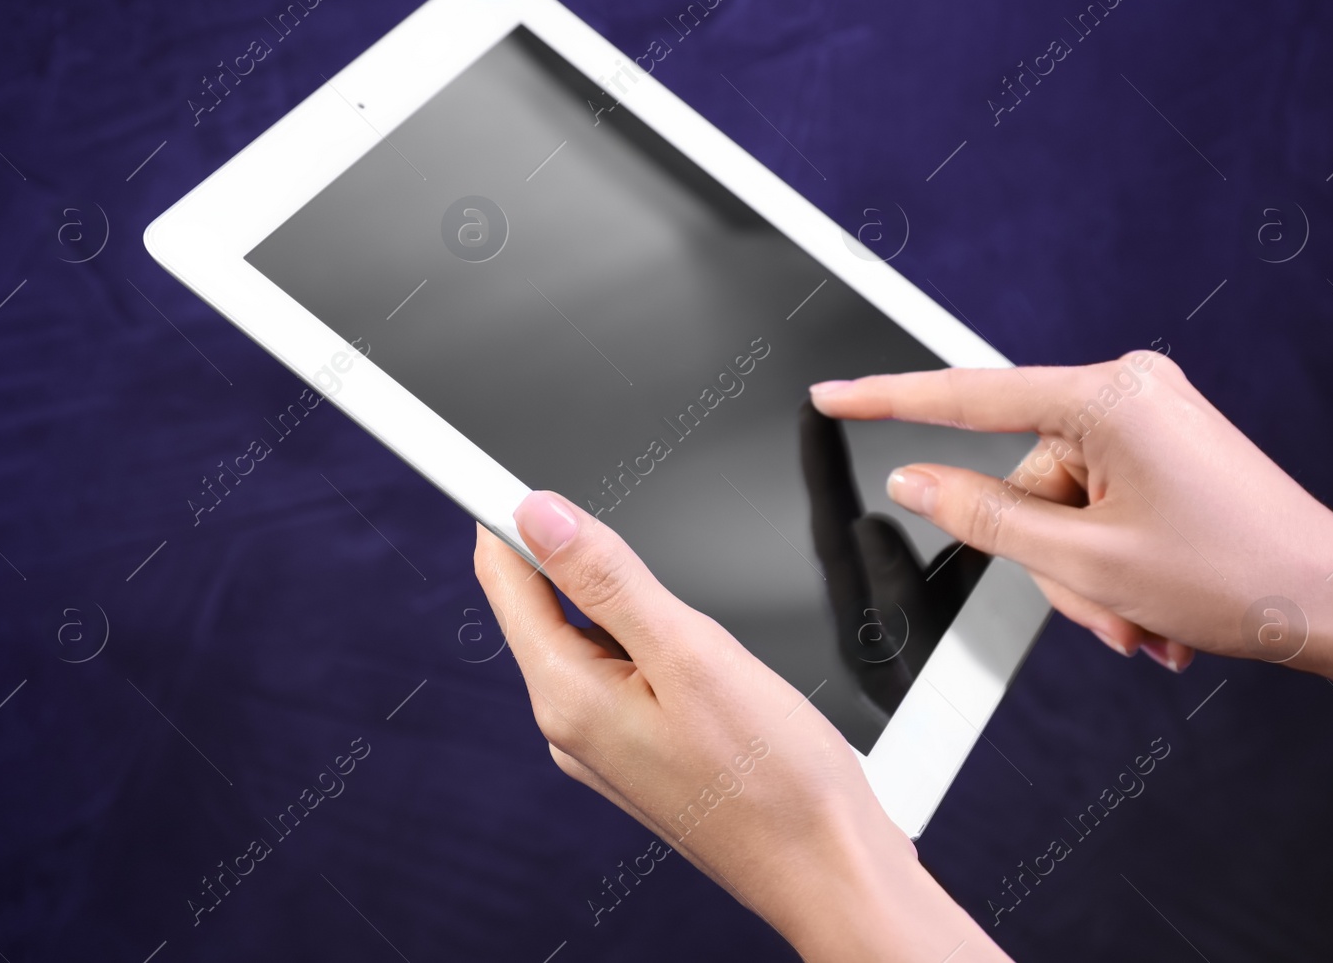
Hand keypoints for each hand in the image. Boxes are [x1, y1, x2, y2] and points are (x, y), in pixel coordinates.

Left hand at [473, 492, 1011, 961]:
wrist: (829, 870)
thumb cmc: (778, 780)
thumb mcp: (693, 652)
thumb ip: (609, 578)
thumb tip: (539, 515)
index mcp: (568, 696)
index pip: (504, 579)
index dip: (506, 512)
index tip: (509, 462)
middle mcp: (569, 725)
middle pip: (538, 604)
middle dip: (565, 548)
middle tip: (612, 502)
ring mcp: (601, 743)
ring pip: (583, 636)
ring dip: (610, 594)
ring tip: (672, 590)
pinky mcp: (636, 752)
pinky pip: (614, 671)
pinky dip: (637, 636)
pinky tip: (687, 642)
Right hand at [809, 351, 1332, 726]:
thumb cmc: (1240, 579)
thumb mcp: (1086, 561)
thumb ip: (982, 516)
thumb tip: (915, 483)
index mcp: (1108, 399)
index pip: (968, 397)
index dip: (886, 401)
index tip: (832, 396)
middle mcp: (1128, 392)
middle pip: (1022, 479)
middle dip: (1051, 560)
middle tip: (1105, 610)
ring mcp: (1148, 417)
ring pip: (1057, 505)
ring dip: (1084, 574)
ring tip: (1140, 616)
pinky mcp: (1161, 443)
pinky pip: (1094, 501)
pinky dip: (1108, 559)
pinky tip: (1152, 600)